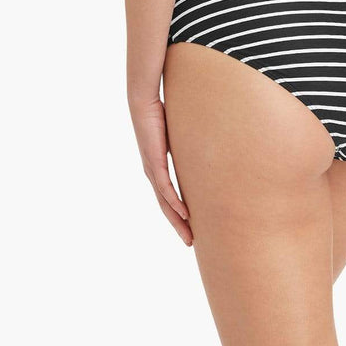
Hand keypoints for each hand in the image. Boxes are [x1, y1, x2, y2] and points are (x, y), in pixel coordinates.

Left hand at [129, 97, 192, 245]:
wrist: (143, 102)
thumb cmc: (159, 114)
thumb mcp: (176, 135)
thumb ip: (185, 145)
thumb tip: (202, 145)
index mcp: (156, 169)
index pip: (167, 198)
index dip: (178, 214)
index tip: (190, 226)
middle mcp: (152, 174)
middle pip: (166, 207)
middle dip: (178, 226)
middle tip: (190, 242)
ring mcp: (152, 170)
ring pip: (165, 203)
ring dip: (178, 221)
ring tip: (189, 235)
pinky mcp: (153, 162)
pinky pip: (165, 188)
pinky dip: (175, 202)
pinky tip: (184, 213)